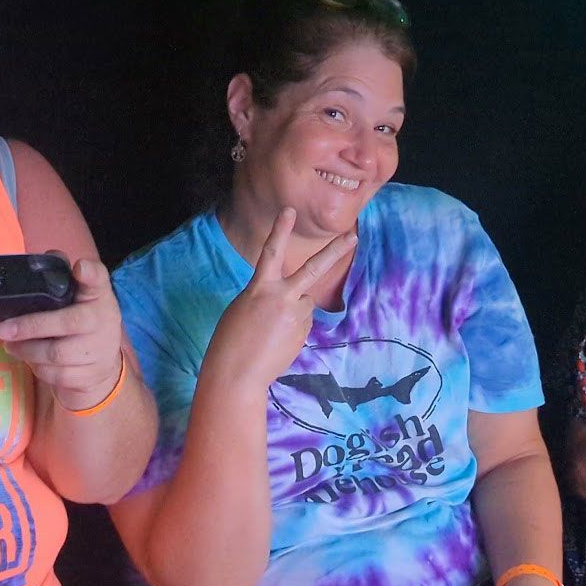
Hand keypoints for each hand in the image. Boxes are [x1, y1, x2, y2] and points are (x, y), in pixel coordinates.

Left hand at [0, 255, 125, 409]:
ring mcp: (98, 351)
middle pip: (67, 323)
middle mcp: (103, 321)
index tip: (80, 268)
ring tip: (10, 344)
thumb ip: (64, 275)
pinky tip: (28, 358)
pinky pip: (55, 374)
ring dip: (26, 350)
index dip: (90, 273)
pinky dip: (36, 367)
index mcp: (99, 296)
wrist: (103, 363)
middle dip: (31, 327)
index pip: (99, 279)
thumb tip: (50, 254)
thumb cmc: (84, 321)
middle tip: (3, 329)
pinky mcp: (87, 376)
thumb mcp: (80, 295)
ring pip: (55, 354)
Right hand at [205, 208, 356, 387]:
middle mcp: (283, 298)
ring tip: (272, 329)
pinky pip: (302, 322)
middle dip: (335, 250)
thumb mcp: (243, 307)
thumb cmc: (231, 340)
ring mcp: (297, 317)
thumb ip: (267, 296)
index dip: (281, 230)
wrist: (237, 375)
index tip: (290, 210)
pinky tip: (276, 341)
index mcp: (260, 288)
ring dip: (294, 309)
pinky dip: (293, 327)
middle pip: (314, 269)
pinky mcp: (304, 334)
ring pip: (305, 302)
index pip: (272, 252)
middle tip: (354, 235)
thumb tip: (291, 300)